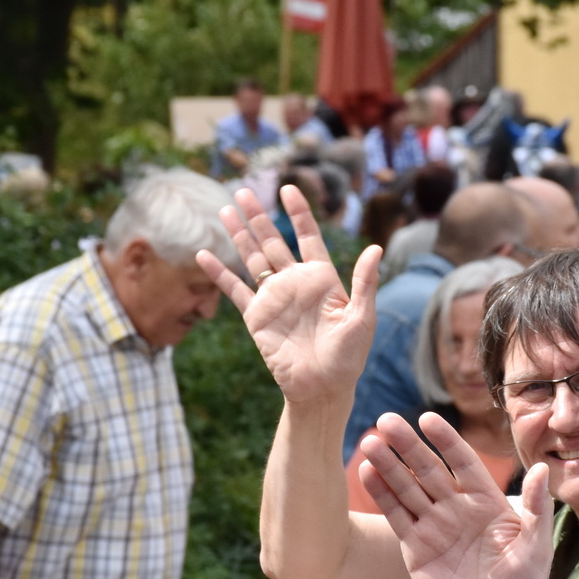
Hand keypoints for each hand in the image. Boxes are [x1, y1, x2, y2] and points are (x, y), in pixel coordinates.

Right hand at [198, 185, 380, 407]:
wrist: (322, 390)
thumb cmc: (348, 357)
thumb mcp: (361, 318)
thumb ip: (365, 282)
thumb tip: (375, 248)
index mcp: (322, 278)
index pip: (308, 236)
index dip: (298, 213)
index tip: (288, 189)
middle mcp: (295, 283)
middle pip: (273, 241)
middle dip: (258, 216)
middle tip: (243, 191)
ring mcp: (274, 298)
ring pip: (252, 258)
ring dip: (239, 235)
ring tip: (224, 209)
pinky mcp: (256, 317)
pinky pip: (234, 290)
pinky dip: (219, 272)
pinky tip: (204, 254)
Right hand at [359, 412, 552, 578]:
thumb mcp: (534, 549)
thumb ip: (536, 510)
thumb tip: (543, 469)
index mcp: (486, 502)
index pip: (462, 462)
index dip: (446, 441)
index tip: (428, 419)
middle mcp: (457, 508)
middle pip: (428, 469)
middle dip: (408, 446)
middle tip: (387, 421)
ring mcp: (434, 526)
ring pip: (407, 488)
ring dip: (388, 465)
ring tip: (369, 442)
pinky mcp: (415, 548)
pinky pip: (396, 516)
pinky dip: (381, 494)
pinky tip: (366, 473)